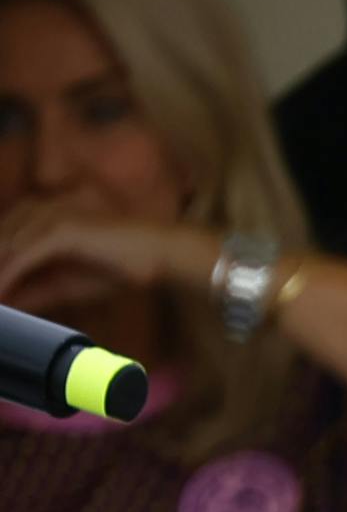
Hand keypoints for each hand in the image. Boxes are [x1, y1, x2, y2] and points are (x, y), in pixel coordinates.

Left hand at [0, 207, 211, 316]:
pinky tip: (2, 293)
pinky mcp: (63, 230)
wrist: (164, 254)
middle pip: (1, 235)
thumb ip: (35, 291)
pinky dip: (9, 275)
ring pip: (7, 244)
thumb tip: (7, 303)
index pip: (5, 233)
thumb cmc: (125, 266)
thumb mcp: (69, 284)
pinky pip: (24, 255)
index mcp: (48, 212)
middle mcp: (46, 208)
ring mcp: (53, 215)